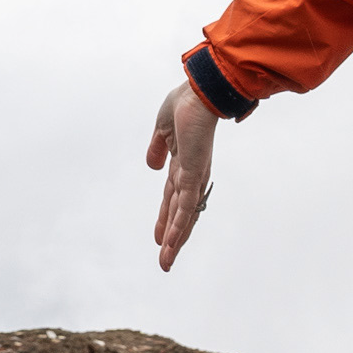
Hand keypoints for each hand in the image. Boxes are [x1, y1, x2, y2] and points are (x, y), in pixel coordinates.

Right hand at [147, 78, 222, 269]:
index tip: (159, 238)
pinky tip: (172, 243)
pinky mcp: (194, 172)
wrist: (201, 89)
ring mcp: (194, 175)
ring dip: (175, 241)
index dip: (166, 218)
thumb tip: (151, 167)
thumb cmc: (186, 102)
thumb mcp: (162, 129)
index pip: (172, 198)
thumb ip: (157, 148)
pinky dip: (178, 225)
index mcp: (183, 164)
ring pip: (184, 216)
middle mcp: (191, 174)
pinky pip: (186, 205)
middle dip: (172, 238)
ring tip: (166, 263)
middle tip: (165, 261)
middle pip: (180, 214)